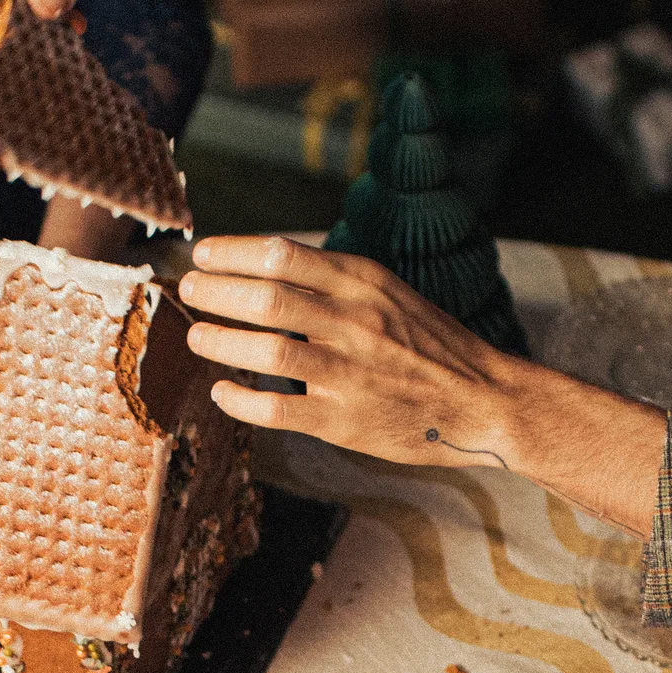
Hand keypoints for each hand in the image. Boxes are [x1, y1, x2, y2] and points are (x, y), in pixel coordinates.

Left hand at [179, 237, 535, 470]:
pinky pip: (276, 409)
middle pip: (266, 298)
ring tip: (197, 337)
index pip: (283, 254)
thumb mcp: (389, 293)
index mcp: (364, 284)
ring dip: (219, 342)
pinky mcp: (344, 420)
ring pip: (266, 351)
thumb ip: (334, 280)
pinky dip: (239, 400)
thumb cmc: (428, 345)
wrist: (482, 401)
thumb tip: (264, 264)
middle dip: (215, 292)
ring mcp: (349, 373)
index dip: (232, 251)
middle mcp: (355, 322)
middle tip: (190, 291)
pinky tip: (223, 392)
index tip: (203, 253)